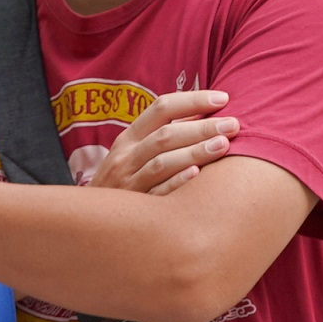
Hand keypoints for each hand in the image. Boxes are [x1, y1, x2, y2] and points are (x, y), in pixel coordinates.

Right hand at [82, 90, 236, 196]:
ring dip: (194, 151)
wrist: (89, 222)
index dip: (193, 100)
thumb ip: (162, 134)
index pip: (161, 108)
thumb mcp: (133, 153)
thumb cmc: (124, 181)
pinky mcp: (133, 210)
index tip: (222, 99)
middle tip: (233, 125)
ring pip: (161, 163)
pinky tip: (197, 175)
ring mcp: (128, 184)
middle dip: (202, 128)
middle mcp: (126, 157)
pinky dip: (176, 182)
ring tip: (223, 145)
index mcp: (128, 138)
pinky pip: (156, 194)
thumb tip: (207, 113)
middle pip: (166, 136)